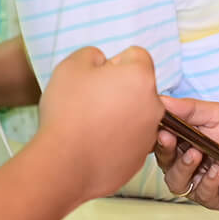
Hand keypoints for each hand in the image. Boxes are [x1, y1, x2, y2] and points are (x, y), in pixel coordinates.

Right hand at [33, 46, 163, 198]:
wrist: (64, 164)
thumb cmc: (68, 112)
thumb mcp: (71, 66)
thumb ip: (93, 55)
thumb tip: (103, 63)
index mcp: (141, 77)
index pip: (136, 56)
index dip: (113, 63)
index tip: (95, 79)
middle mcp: (155, 104)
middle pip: (139, 86)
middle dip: (119, 90)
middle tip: (90, 102)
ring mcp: (150, 133)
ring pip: (136, 114)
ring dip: (119, 115)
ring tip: (90, 125)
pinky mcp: (140, 157)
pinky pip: (130, 140)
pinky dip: (116, 140)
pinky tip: (93, 144)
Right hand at [154, 94, 218, 212]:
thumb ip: (192, 109)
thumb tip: (161, 100)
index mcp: (184, 139)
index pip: (160, 136)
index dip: (154, 131)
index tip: (155, 123)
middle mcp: (184, 161)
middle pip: (163, 158)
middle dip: (164, 148)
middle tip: (169, 138)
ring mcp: (195, 181)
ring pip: (175, 180)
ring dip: (183, 167)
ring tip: (196, 155)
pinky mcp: (208, 197)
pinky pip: (200, 192)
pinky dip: (209, 180)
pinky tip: (218, 170)